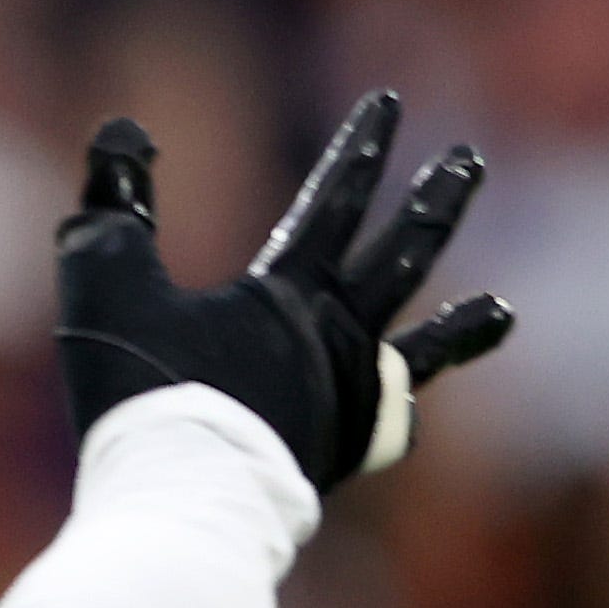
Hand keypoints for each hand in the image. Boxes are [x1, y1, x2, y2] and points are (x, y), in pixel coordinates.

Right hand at [55, 92, 510, 487]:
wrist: (188, 502)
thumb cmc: (144, 392)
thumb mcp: (105, 283)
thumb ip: (111, 208)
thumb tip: (120, 135)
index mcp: (289, 294)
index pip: (335, 201)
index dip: (362, 148)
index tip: (391, 105)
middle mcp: (337, 339)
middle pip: (402, 256)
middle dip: (434, 202)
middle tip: (468, 161)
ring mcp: (348, 400)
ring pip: (419, 349)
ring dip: (461, 326)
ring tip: (503, 310)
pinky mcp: (340, 454)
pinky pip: (388, 426)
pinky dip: (398, 411)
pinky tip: (403, 408)